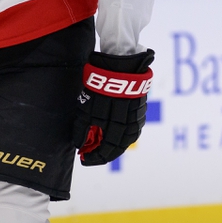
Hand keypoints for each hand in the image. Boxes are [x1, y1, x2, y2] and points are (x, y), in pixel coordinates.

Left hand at [74, 50, 153, 165]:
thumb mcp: (85, 106)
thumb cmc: (99, 84)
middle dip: (104, 154)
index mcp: (114, 123)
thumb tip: (80, 145)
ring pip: (127, 139)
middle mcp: (127, 123)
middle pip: (118, 147)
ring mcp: (136, 116)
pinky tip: (116, 136)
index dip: (94, 157)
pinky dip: (123, 136)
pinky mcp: (140, 109)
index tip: (84, 159)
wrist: (120, 63)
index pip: (106, 149)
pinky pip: (133, 129)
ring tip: (103, 147)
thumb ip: (82, 128)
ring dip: (115, 146)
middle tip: (93, 155)